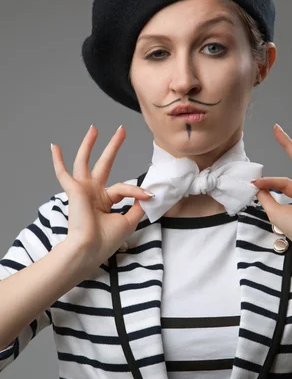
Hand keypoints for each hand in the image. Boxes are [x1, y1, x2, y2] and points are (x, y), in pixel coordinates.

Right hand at [51, 125, 153, 268]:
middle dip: (113, 147)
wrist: (89, 249)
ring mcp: (82, 190)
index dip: (137, 190)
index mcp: (104, 202)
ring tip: (94, 128)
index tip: (150, 194)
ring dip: (88, 145)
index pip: (123, 188)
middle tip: (121, 130)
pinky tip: (54, 146)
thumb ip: (138, 207)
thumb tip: (148, 195)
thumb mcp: (128, 221)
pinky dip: (57, 161)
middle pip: (104, 164)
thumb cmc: (105, 240)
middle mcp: (92, 193)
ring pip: (84, 162)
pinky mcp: (74, 190)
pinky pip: (62, 173)